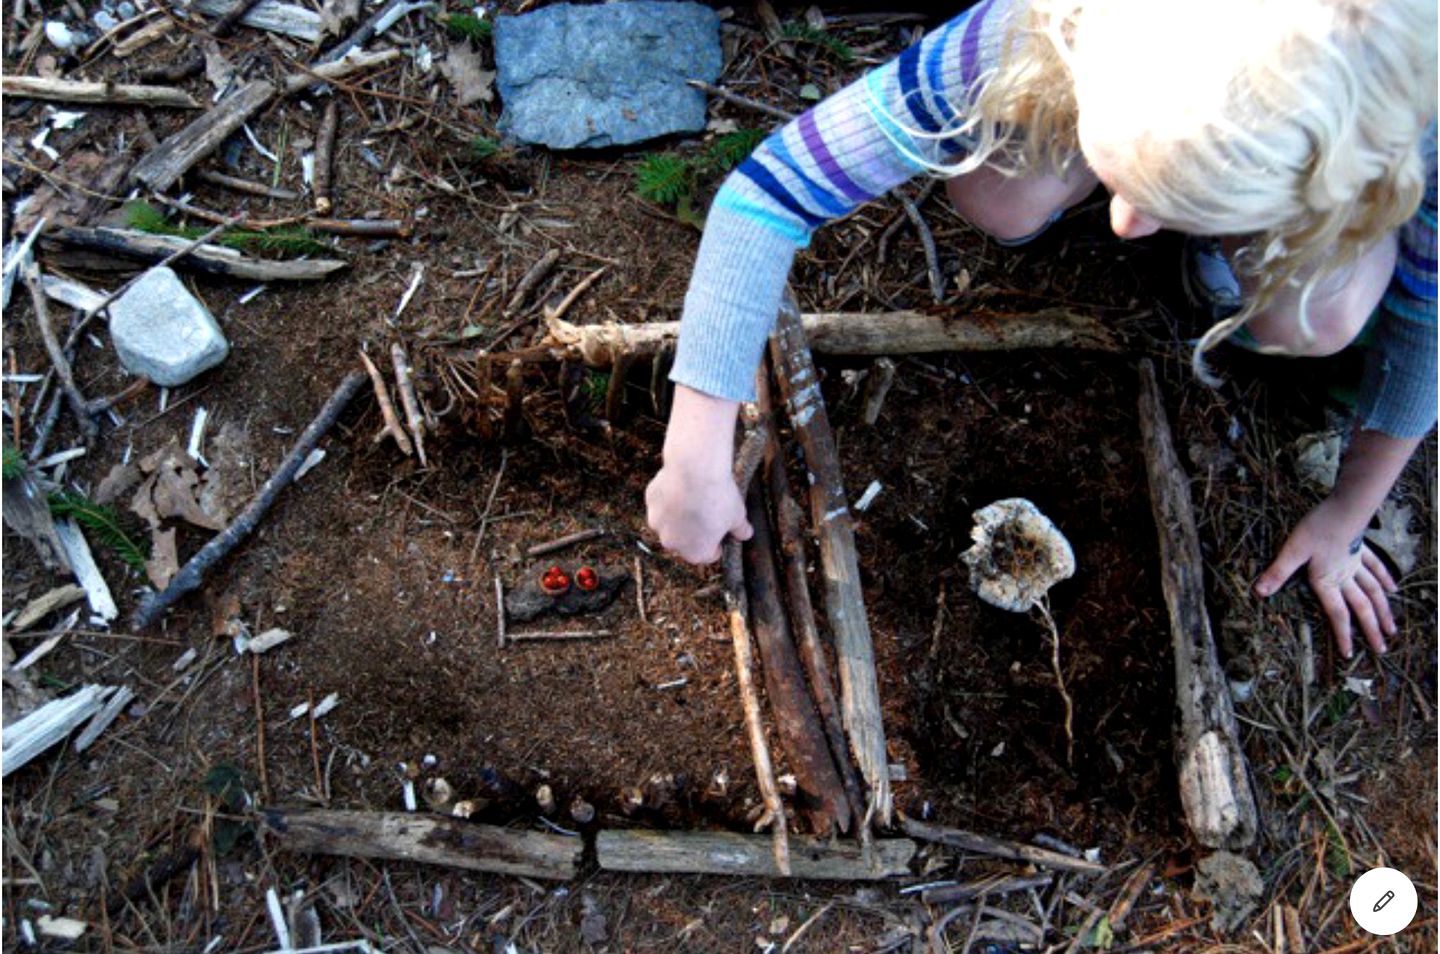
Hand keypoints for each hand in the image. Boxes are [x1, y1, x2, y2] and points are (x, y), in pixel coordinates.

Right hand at [645, 384, 750, 564]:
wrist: (696, 470)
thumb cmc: (718, 498)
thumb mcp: (737, 516)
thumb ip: (740, 529)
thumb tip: (745, 533)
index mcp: (696, 553)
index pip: (707, 555)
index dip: (716, 544)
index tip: (720, 532)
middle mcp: (672, 543)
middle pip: (684, 541)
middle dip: (694, 531)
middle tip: (707, 514)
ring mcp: (657, 522)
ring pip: (669, 522)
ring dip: (678, 516)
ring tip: (693, 498)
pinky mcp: (650, 502)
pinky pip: (661, 503)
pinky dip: (669, 498)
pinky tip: (681, 487)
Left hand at [1254, 499, 1397, 657]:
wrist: (1343, 507)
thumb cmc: (1316, 528)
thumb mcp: (1292, 551)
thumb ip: (1278, 572)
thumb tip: (1259, 592)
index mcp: (1327, 580)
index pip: (1337, 613)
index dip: (1343, 634)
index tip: (1349, 654)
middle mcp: (1345, 576)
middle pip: (1361, 608)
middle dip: (1370, 630)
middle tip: (1382, 650)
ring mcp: (1356, 563)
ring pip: (1373, 592)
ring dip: (1383, 611)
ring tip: (1392, 629)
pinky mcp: (1361, 549)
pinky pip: (1375, 568)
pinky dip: (1385, 579)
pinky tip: (1394, 589)